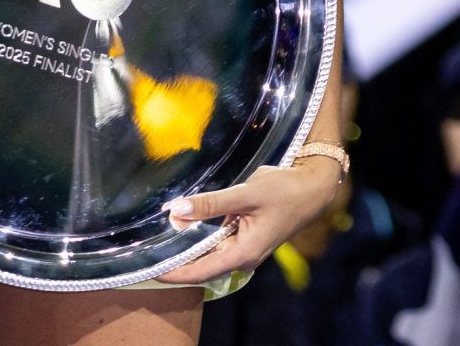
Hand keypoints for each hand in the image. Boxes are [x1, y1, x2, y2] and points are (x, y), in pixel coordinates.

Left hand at [157, 156, 342, 284]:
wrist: (313, 187)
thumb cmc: (285, 191)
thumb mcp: (246, 194)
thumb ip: (211, 203)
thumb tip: (177, 211)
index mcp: (243, 253)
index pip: (199, 272)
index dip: (172, 273)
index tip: (147, 269)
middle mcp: (242, 256)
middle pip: (200, 265)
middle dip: (175, 258)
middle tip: (145, 249)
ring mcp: (244, 248)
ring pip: (208, 251)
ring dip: (187, 244)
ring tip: (158, 236)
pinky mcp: (246, 237)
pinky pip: (217, 240)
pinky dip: (201, 234)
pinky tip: (186, 222)